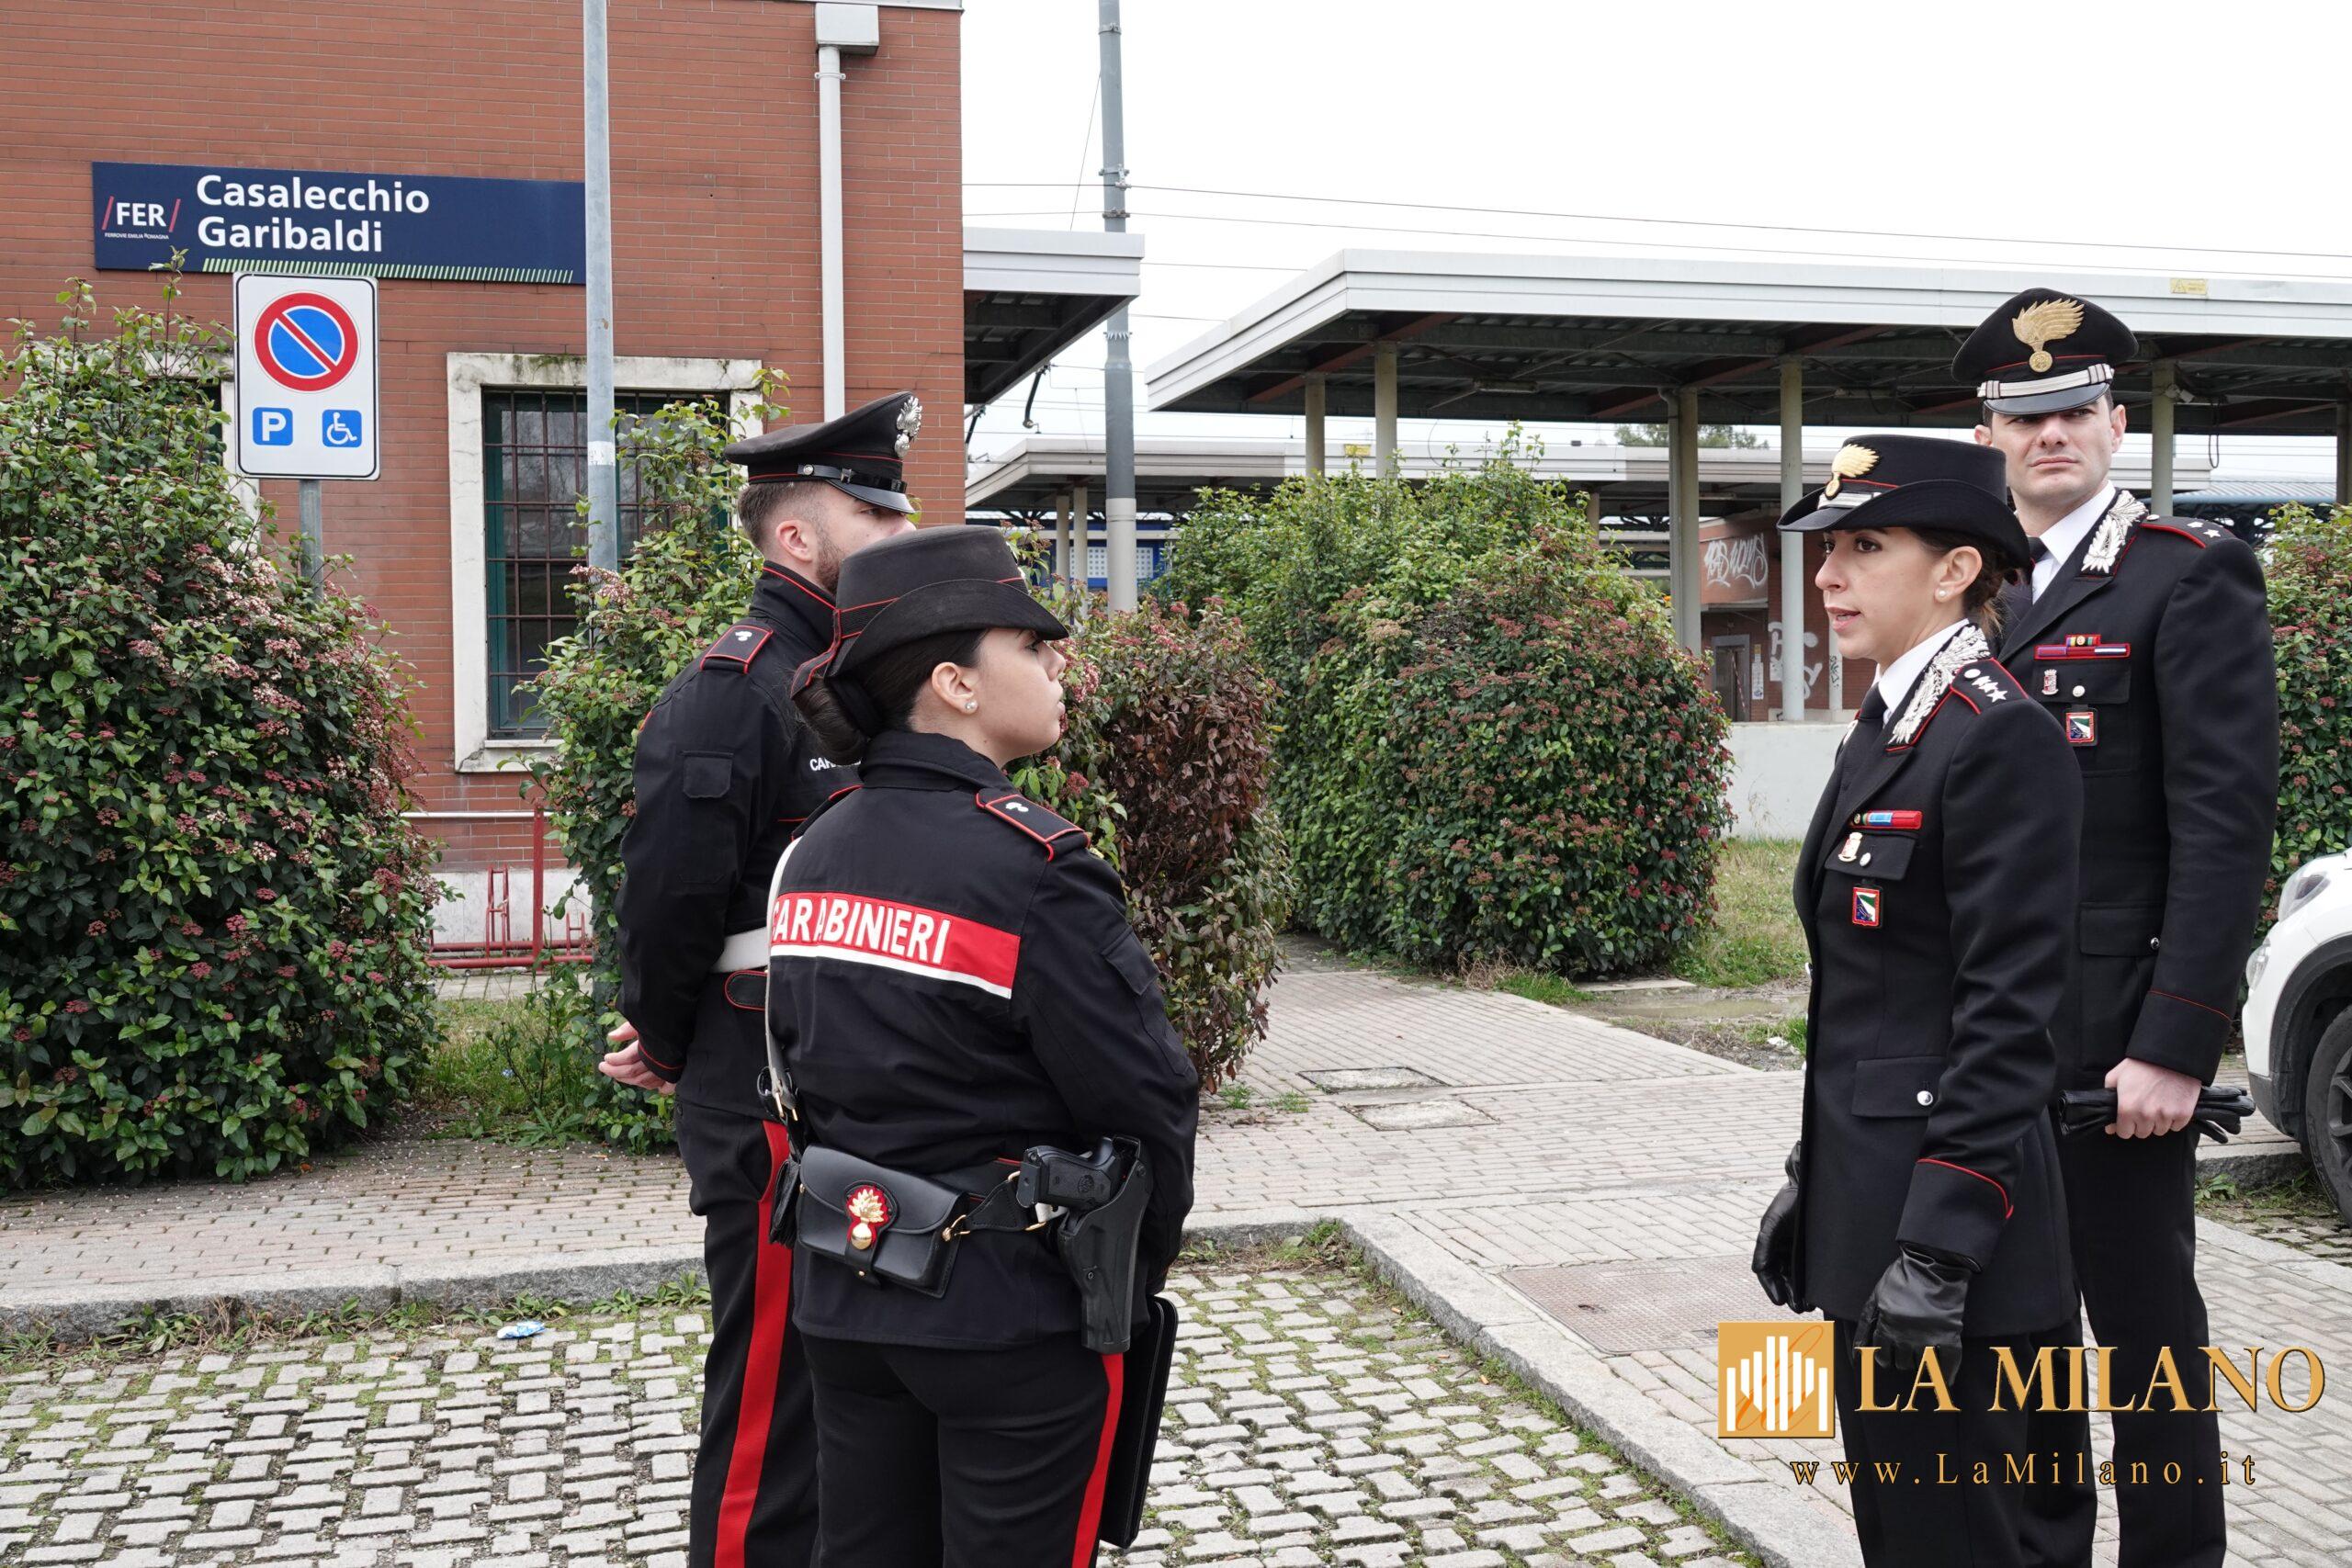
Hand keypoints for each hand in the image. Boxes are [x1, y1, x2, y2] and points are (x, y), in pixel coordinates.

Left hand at [598, 1021, 672, 1094]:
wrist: (691, 1021)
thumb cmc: (666, 1018)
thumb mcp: (645, 1020)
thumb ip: (628, 1029)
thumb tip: (611, 1037)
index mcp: (648, 1047)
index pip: (626, 1059)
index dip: (614, 1060)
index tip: (606, 1057)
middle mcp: (657, 1061)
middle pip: (632, 1072)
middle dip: (615, 1072)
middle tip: (603, 1067)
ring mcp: (667, 1069)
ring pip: (644, 1081)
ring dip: (629, 1081)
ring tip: (618, 1076)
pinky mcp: (677, 1072)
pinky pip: (665, 1086)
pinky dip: (656, 1087)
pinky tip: (651, 1088)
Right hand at [1752, 1142, 1802, 1308]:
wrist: (1810, 1186)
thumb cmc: (1788, 1202)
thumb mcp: (1772, 1223)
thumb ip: (1764, 1246)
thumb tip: (1758, 1270)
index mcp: (1770, 1245)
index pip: (1767, 1273)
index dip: (1771, 1288)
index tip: (1780, 1301)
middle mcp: (1784, 1250)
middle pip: (1783, 1279)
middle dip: (1789, 1294)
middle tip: (1798, 1307)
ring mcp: (1799, 1251)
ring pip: (1797, 1278)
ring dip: (1800, 1293)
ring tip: (1808, 1306)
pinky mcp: (1814, 1250)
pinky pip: (1810, 1271)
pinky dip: (1811, 1283)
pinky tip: (1818, 1293)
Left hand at [1856, 1246, 1971, 1378]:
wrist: (1933, 1265)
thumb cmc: (1902, 1279)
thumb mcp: (1876, 1297)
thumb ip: (1867, 1323)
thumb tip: (1858, 1351)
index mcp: (1887, 1325)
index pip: (1881, 1354)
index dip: (1883, 1358)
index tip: (1887, 1359)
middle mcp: (1906, 1335)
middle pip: (1901, 1363)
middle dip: (1901, 1360)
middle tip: (1906, 1354)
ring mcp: (1929, 1336)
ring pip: (1921, 1365)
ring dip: (1921, 1364)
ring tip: (1923, 1357)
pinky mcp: (1950, 1335)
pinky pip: (1949, 1363)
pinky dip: (1948, 1374)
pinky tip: (1947, 1380)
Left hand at [2105, 1057, 2198, 1137]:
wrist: (2169, 1057)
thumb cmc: (2140, 1065)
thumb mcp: (2115, 1076)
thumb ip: (2108, 1100)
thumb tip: (2109, 1126)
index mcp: (2127, 1108)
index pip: (2124, 1133)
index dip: (2125, 1126)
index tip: (2128, 1120)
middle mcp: (2146, 1116)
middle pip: (2142, 1133)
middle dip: (2141, 1123)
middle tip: (2145, 1107)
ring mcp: (2166, 1116)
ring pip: (2160, 1131)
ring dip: (2158, 1122)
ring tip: (2158, 1103)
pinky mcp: (2183, 1114)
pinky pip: (2176, 1127)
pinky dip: (2174, 1119)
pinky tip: (2171, 1104)